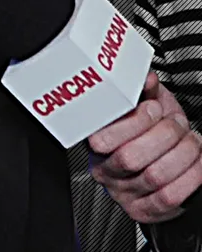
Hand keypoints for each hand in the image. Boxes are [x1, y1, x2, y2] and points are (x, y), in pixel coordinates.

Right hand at [88, 72, 201, 223]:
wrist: (159, 165)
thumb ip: (143, 93)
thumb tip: (146, 79)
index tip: (155, 108)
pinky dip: (192, 175)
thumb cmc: (146, 133)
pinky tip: (196, 161)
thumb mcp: (143, 107)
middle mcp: (105, 170)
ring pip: (155, 176)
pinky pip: (171, 196)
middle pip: (131, 158)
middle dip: (164, 136)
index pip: (103, 139)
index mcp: (96, 143)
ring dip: (183, 153)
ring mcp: (123, 193)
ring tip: (191, 139)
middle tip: (177, 124)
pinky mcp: (144, 210)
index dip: (135, 122)